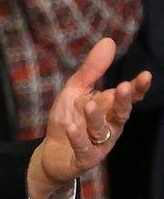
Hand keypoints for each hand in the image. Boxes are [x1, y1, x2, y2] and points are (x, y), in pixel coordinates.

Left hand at [26, 38, 152, 198]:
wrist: (52, 151)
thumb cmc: (68, 117)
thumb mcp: (76, 89)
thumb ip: (92, 69)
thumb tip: (109, 40)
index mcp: (109, 107)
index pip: (128, 97)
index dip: (137, 88)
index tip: (145, 75)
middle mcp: (110, 126)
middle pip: (121, 113)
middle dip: (123, 101)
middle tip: (123, 87)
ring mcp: (99, 143)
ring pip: (102, 131)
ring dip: (96, 118)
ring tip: (88, 105)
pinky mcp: (84, 158)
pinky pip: (84, 148)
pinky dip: (78, 138)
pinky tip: (72, 128)